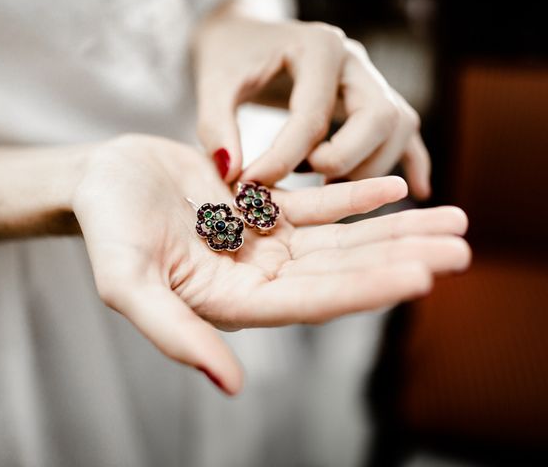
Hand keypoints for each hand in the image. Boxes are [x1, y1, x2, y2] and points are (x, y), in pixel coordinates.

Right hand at [73, 135, 467, 394]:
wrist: (103, 179)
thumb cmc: (106, 228)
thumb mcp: (127, 282)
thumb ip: (175, 333)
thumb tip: (229, 387)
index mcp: (232, 302)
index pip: (311, 301)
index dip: (364, 289)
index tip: (420, 275)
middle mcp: (257, 277)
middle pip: (341, 271)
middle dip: (400, 257)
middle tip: (462, 248)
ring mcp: (264, 242)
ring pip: (341, 238)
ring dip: (394, 228)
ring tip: (451, 218)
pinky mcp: (263, 209)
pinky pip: (318, 204)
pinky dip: (357, 196)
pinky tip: (395, 188)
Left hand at [194, 15, 430, 197]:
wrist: (246, 37)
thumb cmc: (230, 57)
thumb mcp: (213, 83)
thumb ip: (216, 126)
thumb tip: (231, 174)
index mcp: (318, 47)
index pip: (313, 115)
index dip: (283, 159)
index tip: (252, 187)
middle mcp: (355, 61)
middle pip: (379, 117)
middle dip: (344, 161)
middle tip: (305, 183)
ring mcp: (371, 79)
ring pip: (398, 127)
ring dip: (369, 167)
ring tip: (324, 189)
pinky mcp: (374, 99)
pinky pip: (407, 131)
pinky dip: (412, 161)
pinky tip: (417, 191)